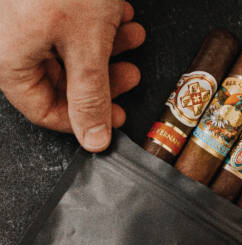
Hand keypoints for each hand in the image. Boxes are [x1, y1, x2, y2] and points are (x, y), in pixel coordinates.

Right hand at [0, 0, 145, 151]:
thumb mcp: (85, 45)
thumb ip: (91, 96)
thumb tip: (94, 139)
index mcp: (11, 58)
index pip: (43, 110)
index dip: (83, 120)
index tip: (114, 118)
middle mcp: (18, 42)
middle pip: (64, 82)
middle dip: (106, 78)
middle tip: (133, 75)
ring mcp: (34, 21)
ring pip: (76, 53)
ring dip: (111, 48)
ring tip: (134, 36)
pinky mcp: (52, 5)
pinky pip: (77, 26)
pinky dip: (104, 25)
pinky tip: (122, 14)